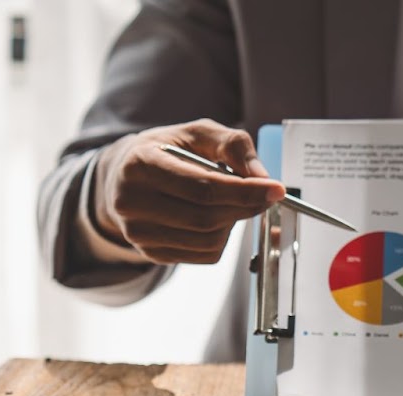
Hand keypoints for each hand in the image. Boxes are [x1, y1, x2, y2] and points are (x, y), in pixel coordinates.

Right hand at [93, 119, 285, 264]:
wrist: (126, 174)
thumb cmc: (167, 150)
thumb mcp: (198, 133)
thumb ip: (233, 145)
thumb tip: (262, 176)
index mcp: (140, 164)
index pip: (202, 187)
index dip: (245, 191)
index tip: (275, 189)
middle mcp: (131, 202)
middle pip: (206, 217)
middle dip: (245, 207)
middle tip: (263, 195)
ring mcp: (138, 232)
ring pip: (208, 241)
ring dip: (233, 224)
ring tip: (230, 202)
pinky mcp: (151, 252)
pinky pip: (204, 255)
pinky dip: (222, 239)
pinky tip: (215, 218)